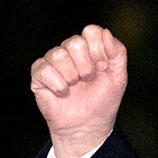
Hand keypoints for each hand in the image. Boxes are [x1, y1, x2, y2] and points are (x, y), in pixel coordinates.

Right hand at [30, 24, 127, 157]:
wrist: (88, 126)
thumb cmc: (103, 101)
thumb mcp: (119, 77)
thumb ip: (118, 52)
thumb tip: (106, 32)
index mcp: (89, 48)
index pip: (91, 31)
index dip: (99, 50)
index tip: (103, 68)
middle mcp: (69, 51)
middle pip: (75, 43)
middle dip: (87, 66)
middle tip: (88, 80)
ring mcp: (52, 62)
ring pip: (59, 55)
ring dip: (72, 77)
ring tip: (75, 87)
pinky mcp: (38, 75)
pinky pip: (45, 69)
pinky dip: (58, 85)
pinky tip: (63, 93)